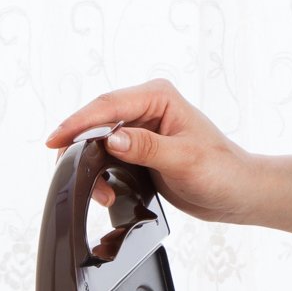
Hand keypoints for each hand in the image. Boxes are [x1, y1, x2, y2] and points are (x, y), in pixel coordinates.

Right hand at [44, 79, 254, 225]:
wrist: (236, 192)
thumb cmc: (221, 171)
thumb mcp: (184, 160)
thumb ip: (146, 148)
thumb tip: (111, 138)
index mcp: (159, 96)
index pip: (109, 105)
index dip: (78, 122)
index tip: (55, 140)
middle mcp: (147, 107)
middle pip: (96, 120)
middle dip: (80, 147)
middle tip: (68, 172)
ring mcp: (141, 128)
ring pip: (97, 141)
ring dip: (90, 165)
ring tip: (99, 193)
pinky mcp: (138, 149)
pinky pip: (106, 156)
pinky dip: (99, 174)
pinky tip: (105, 192)